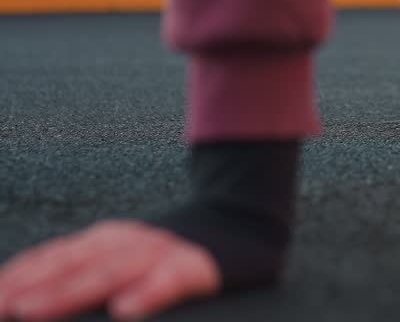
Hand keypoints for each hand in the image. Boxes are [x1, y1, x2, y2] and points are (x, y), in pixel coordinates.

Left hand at [0, 220, 219, 320]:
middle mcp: (130, 240)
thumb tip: (27, 299)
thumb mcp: (125, 255)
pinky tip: (127, 311)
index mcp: (107, 238)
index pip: (51, 258)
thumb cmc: (176, 252)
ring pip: (111, 271)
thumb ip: (85, 271)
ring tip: (34, 311)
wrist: (245, 218)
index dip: (16, 278)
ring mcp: (164, 251)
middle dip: (30, 289)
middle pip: (73, 265)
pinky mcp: (199, 266)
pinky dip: (148, 293)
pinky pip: (172, 281)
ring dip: (70, 292)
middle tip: (0, 309)